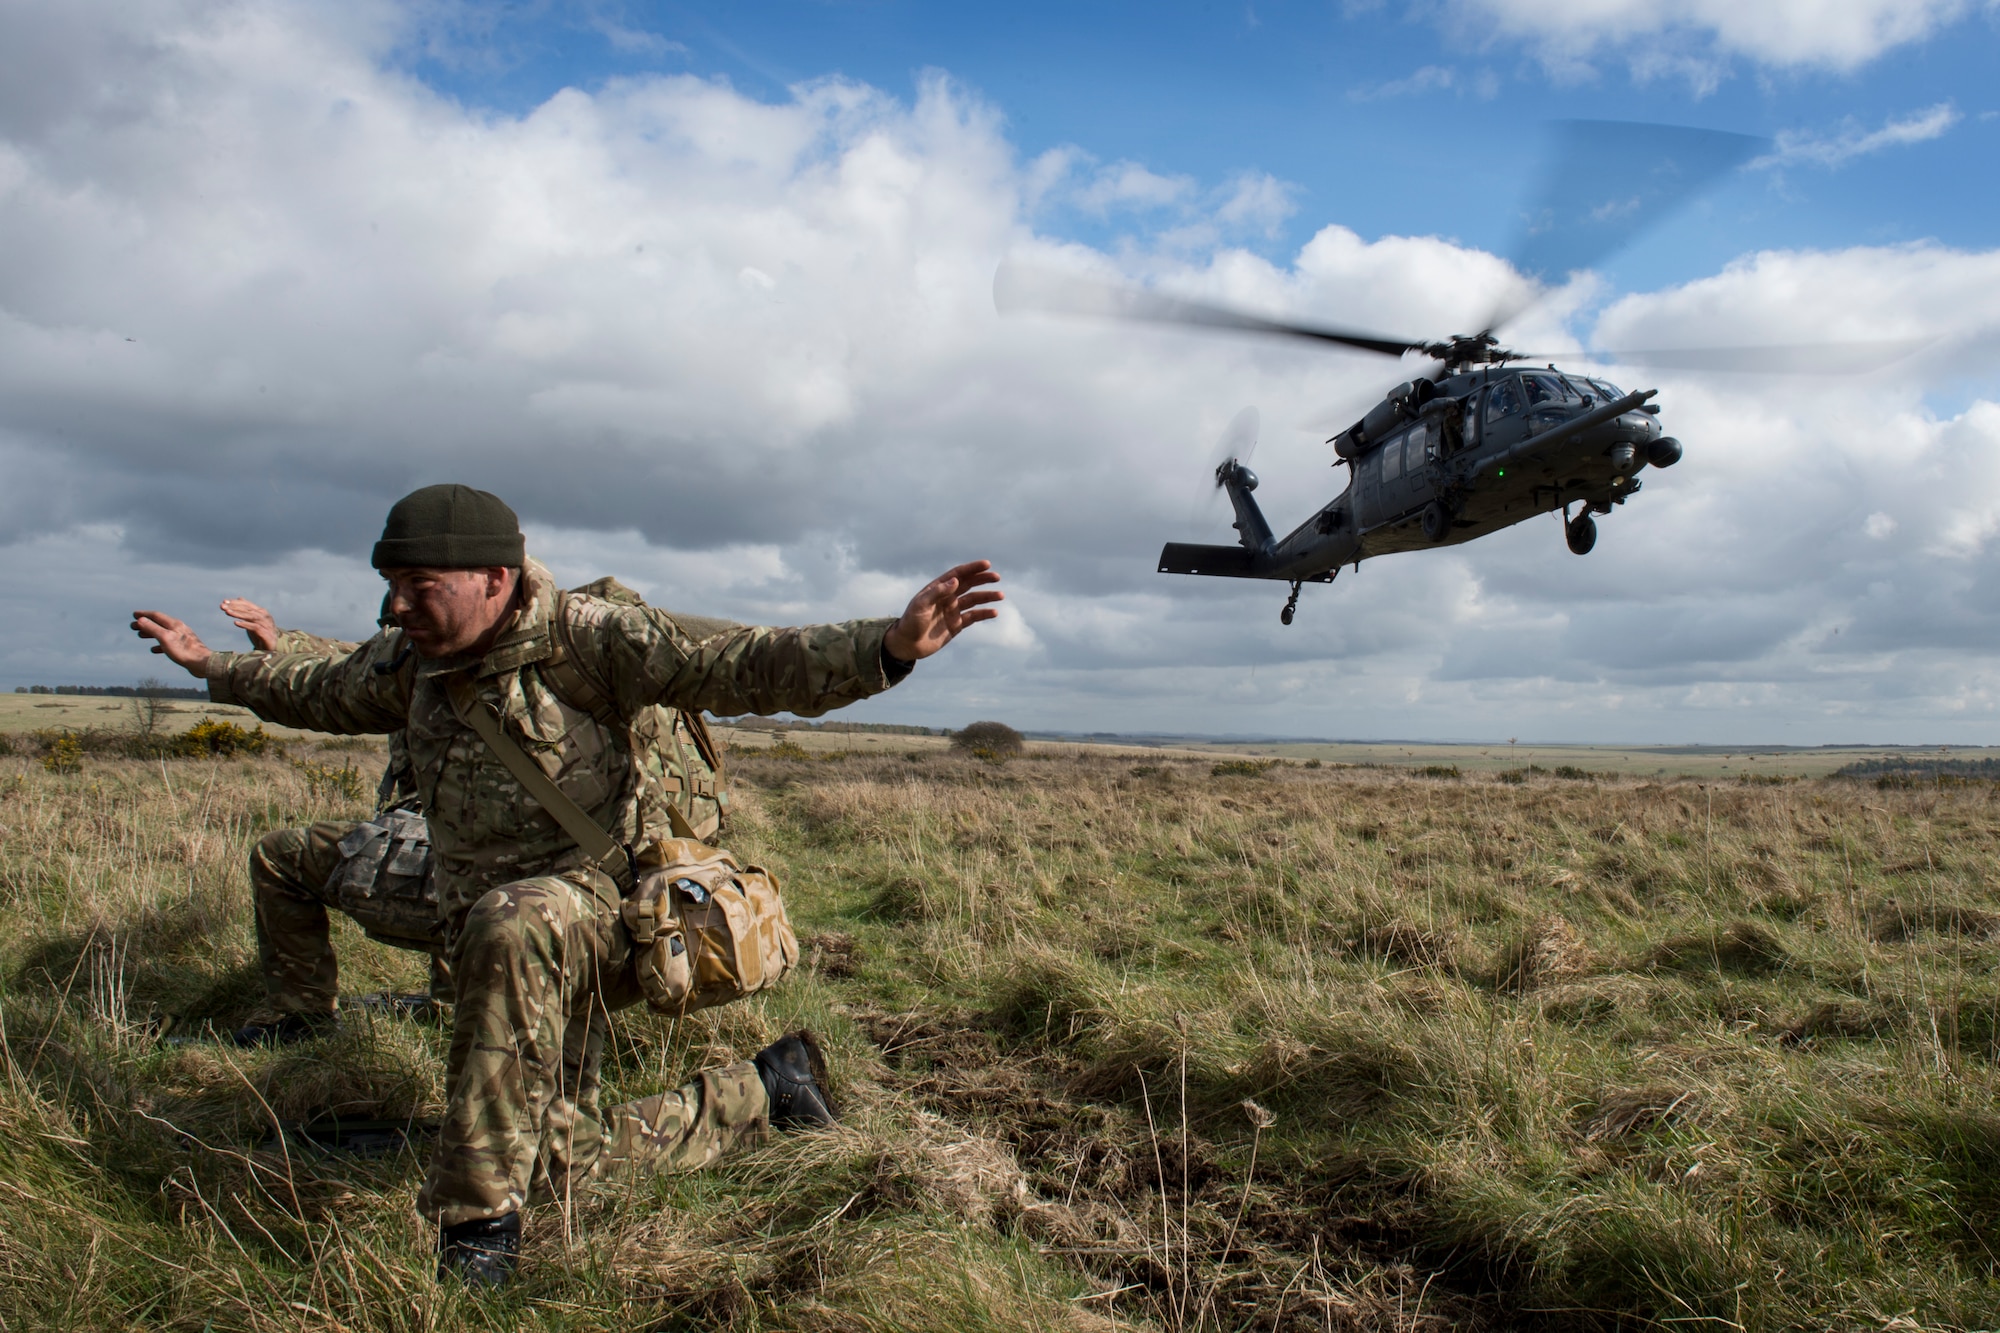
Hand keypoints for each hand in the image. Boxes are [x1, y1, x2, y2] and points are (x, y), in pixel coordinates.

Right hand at [130, 611, 213, 677]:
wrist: (202, 663)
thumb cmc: (184, 650)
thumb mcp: (165, 638)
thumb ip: (152, 628)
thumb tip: (141, 620)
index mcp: (174, 624)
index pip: (156, 615)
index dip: (144, 614)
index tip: (134, 615)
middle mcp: (179, 629)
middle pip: (159, 623)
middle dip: (145, 624)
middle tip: (133, 626)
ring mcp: (182, 638)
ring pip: (163, 633)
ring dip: (151, 633)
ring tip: (140, 635)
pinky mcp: (184, 648)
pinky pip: (168, 643)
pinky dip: (159, 644)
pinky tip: (153, 649)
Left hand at [221, 597, 278, 650]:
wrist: (272, 647)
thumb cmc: (261, 632)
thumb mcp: (252, 620)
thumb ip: (246, 610)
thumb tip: (239, 598)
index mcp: (260, 611)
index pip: (247, 604)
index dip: (236, 602)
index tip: (224, 602)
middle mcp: (264, 616)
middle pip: (248, 609)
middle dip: (234, 607)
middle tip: (222, 606)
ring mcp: (266, 624)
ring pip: (251, 616)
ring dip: (239, 613)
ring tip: (227, 612)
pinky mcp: (266, 634)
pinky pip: (255, 627)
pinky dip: (246, 624)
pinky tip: (236, 623)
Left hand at [883, 560, 1002, 661]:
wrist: (907, 644)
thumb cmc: (910, 622)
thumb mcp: (921, 606)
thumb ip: (937, 592)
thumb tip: (955, 580)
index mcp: (937, 589)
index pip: (958, 574)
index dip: (972, 568)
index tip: (986, 564)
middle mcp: (947, 597)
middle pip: (968, 584)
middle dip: (983, 579)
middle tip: (997, 577)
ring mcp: (952, 611)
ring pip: (974, 600)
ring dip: (987, 596)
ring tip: (1000, 595)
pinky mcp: (956, 625)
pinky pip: (973, 617)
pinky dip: (984, 614)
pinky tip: (994, 612)